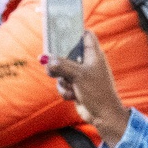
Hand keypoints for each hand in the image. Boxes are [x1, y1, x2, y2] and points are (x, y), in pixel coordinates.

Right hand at [45, 28, 130, 143]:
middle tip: (50, 65)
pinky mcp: (76, 87)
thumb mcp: (78, 75)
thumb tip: (45, 58)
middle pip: (67, 54)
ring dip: (61, 80)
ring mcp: (81, 75)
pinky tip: (73, 96)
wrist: (103, 115)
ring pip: (62, 71)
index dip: (74, 32)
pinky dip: (65, 90)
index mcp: (94, 54)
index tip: (60, 33)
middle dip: (58, 62)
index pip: (85, 35)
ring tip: (70, 87)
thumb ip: (61, 65)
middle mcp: (88, 63)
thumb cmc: (97, 91)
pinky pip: (63, 84)